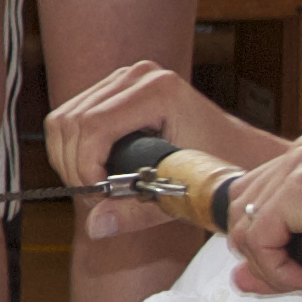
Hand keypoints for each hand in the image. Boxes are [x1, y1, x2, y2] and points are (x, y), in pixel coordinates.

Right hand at [42, 62, 278, 244]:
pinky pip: (70, 118)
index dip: (85, 166)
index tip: (98, 197)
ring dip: (69, 160)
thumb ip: (137, 212)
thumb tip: (96, 226)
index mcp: (159, 91)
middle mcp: (137, 76)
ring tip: (96, 188)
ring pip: (64, 120)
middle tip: (95, 199)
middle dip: (74, 167)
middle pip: (72, 121)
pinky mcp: (113, 90)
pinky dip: (72, 150)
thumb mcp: (181, 195)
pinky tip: (94, 171)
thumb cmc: (218, 168)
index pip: (94, 125)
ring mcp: (123, 79)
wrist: (237, 149)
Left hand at [204, 135, 301, 301]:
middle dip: (261, 254)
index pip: (247, 197)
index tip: (295, 266)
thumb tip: (236, 278)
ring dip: (270, 266)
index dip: (260, 243)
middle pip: (237, 210)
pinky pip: (257, 239)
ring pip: (243, 227)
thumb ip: (272, 260)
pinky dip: (278, 270)